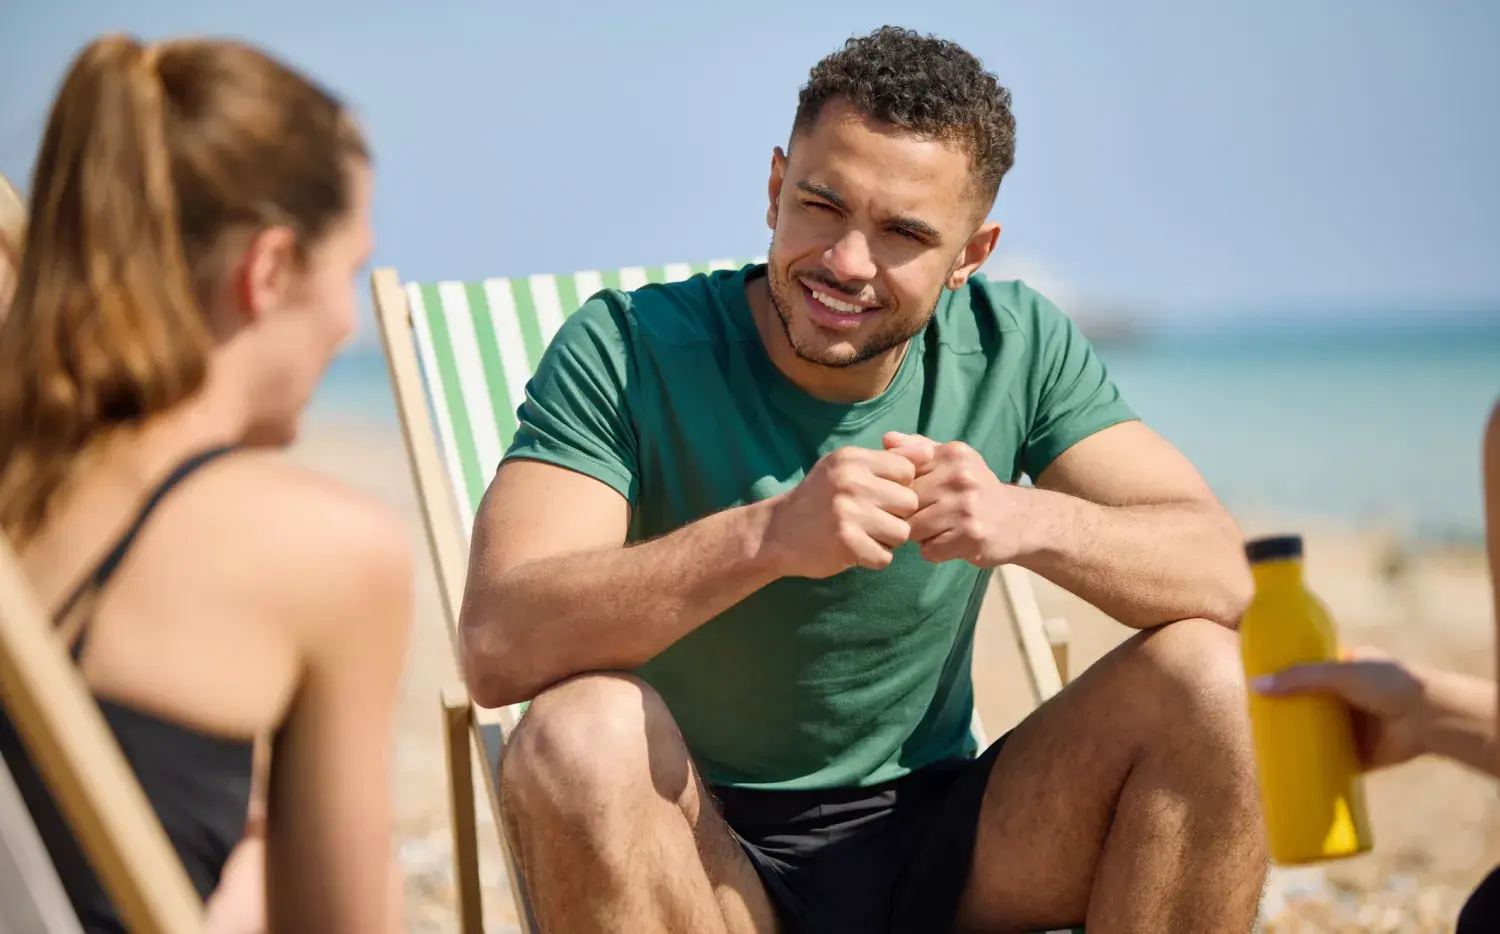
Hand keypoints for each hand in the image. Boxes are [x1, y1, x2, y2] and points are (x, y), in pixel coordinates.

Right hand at [764, 444, 932, 577]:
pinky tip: (854, 549)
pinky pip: (885, 556)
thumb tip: (930, 452)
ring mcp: (848, 512)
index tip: (878, 497)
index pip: (907, 471)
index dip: (900, 488)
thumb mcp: (847, 468)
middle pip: (910, 503)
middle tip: (870, 519)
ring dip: (886, 540)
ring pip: (902, 532)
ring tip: (863, 534)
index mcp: (852, 459)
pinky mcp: (846, 542)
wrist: (777, 532)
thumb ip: (889, 460)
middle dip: (896, 516)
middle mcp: (850, 481)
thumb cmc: (819, 498)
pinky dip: (873, 558)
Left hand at [882, 432, 1029, 566]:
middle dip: (909, 515)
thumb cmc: (975, 488)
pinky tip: (949, 542)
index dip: (900, 490)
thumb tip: (887, 440)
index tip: (912, 496)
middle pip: (905, 504)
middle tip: (927, 515)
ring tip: (938, 529)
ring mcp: (966, 508)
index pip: (902, 473)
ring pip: (913, 529)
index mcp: (953, 454)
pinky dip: (934, 551)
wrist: (1018, 520)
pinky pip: (929, 551)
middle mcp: (960, 477)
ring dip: (920, 535)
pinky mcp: (971, 537)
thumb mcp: (953, 460)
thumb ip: (918, 447)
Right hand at [1252, 648, 1430, 770]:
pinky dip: (1314, 769)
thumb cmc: (1389, 684)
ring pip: (1316, 737)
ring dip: (1296, 743)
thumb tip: (1256, 687)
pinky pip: (1330, 764)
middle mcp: (1345, 699)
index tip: (1257, 688)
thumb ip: (1300, 678)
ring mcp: (1352, 728)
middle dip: (1284, 714)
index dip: (1282, 679)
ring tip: (1263, 750)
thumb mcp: (1339, 673)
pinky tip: (1290, 774)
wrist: (1430, 718)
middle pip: (1306, 706)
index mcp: (1342, 670)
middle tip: (1254, 723)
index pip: (1305, 672)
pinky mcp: (1359, 756)